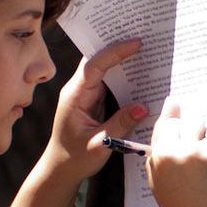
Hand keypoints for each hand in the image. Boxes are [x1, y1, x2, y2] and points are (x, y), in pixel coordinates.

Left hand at [42, 39, 148, 181]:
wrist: (60, 170)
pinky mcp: (93, 101)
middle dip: (118, 46)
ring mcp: (85, 95)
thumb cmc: (75, 158)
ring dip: (122, 60)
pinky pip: (109, 82)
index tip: (136, 43)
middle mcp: (79, 90)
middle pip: (98, 60)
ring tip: (145, 49)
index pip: (95, 66)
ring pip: (104, 69)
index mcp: (75, 96)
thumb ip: (121, 124)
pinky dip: (123, 75)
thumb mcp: (100, 144)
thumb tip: (143, 106)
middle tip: (142, 36)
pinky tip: (139, 71)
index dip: (115, 52)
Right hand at [148, 97, 206, 206]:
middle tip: (194, 135)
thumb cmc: (174, 203)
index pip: (169, 122)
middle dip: (194, 125)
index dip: (173, 112)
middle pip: (193, 121)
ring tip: (204, 173)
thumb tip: (168, 116)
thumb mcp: (156, 175)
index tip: (176, 103)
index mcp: (164, 153)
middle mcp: (187, 150)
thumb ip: (159, 147)